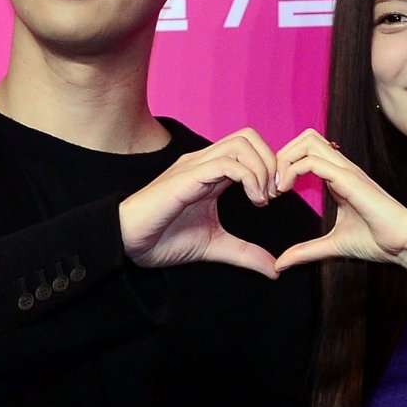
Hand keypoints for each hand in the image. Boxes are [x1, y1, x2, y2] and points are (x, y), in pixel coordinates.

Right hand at [118, 128, 278, 277]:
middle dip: (271, 161)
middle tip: (275, 194)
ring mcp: (195, 166)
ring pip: (240, 143)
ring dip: (262, 168)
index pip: (249, 148)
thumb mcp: (216, 247)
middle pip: (248, 136)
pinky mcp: (187, 176)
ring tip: (263, 198)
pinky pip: (226, 163)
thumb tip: (274, 270)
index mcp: (211, 172)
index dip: (270, 165)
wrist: (129, 242)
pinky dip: (249, 178)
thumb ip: (245, 254)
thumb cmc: (164, 239)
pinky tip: (254, 201)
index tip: (277, 196)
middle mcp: (204, 162)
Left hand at [273, 129, 406, 280]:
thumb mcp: (332, 246)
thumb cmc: (379, 241)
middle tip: (271, 184)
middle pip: (306, 137)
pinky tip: (284, 189)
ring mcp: (347, 171)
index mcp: (339, 178)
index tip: (274, 192)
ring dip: (285, 158)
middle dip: (282, 154)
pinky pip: (313, 162)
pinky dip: (292, 170)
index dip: (286, 164)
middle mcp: (342, 168)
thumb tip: (280, 264)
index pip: (308, 151)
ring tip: (277, 186)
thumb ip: (306, 251)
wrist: (406, 244)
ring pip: (308, 141)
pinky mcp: (349, 179)